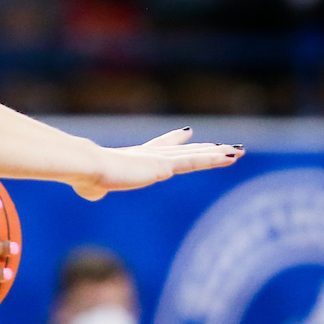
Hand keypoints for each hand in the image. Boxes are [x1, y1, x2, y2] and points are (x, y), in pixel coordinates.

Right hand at [70, 128, 243, 201]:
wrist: (87, 167)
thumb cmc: (85, 176)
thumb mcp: (90, 187)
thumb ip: (95, 190)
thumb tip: (93, 191)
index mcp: (134, 159)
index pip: (160, 148)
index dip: (174, 140)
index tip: (187, 131)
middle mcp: (150, 156)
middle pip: (185, 151)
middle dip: (204, 149)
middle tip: (224, 145)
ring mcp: (159, 160)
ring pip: (195, 156)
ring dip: (218, 154)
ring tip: (238, 150)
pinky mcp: (164, 166)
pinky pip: (195, 162)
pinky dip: (213, 159)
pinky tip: (230, 156)